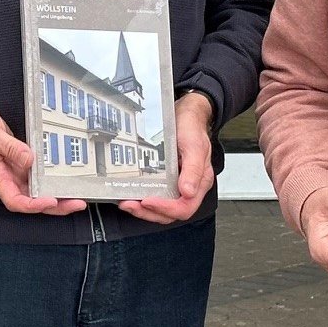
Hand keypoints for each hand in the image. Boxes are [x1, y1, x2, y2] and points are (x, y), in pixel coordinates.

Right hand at [0, 96, 84, 215]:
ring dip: (56, 197)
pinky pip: (36, 178)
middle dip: (54, 207)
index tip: (50, 200)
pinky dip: (50, 182)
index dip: (33, 205)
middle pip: (30, 201)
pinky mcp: (19, 164)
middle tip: (75, 204)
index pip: (14, 200)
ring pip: (36, 192)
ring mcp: (13, 172)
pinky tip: (63, 182)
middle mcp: (6, 177)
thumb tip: (29, 160)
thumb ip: (9, 147)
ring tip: (75, 197)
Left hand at [121, 92, 216, 223]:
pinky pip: (157, 196)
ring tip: (128, 203)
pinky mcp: (167, 180)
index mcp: (199, 182)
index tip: (148, 201)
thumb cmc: (192, 127)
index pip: (185, 207)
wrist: (186, 113)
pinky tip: (132, 195)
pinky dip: (144, 200)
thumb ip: (193, 170)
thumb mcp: (195, 145)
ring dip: (144, 210)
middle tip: (131, 205)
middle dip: (150, 212)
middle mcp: (189, 186)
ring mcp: (177, 184)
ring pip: (162, 209)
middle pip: (171, 213)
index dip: (166, 208)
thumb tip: (188, 192)